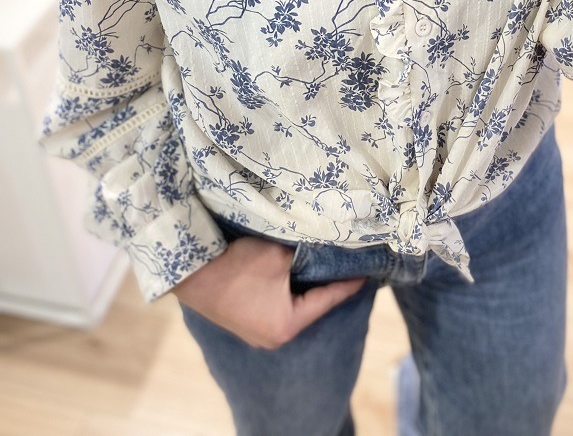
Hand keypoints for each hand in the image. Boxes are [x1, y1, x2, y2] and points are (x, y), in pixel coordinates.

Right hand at [172, 235, 368, 349]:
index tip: (367, 273)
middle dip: (327, 286)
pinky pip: (276, 309)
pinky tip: (294, 276)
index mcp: (288, 325)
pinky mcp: (246, 324)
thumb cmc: (238, 266)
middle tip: (347, 267)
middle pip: (312, 307)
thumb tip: (324, 248)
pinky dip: (287, 293)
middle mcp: (275, 337)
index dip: (348, 284)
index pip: (328, 300)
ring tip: (323, 269)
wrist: (192, 272)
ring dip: (305, 289)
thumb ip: (306, 255)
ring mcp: (258, 334)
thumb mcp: (279, 255)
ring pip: (294, 308)